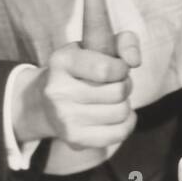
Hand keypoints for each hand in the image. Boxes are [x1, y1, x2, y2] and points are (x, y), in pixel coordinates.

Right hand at [12, 31, 140, 149]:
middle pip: (117, 92)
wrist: (47, 103)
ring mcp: (64, 118)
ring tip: (112, 99)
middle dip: (124, 85)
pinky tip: (116, 116)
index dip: (121, 68)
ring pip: (121, 112)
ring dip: (125, 104)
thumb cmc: (83, 68)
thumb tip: (134, 61)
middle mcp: (58, 91)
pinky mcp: (75, 139)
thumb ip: (124, 42)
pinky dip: (126, 123)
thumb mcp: (97, 45)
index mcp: (61, 61)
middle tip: (115, 84)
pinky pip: (119, 133)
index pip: (105, 69)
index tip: (118, 67)